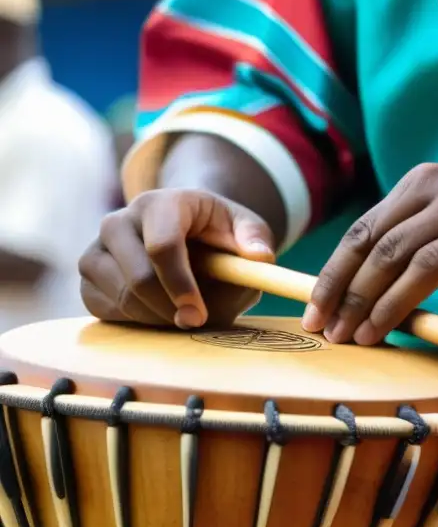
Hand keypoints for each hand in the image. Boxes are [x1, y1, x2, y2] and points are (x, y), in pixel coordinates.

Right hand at [79, 189, 275, 328]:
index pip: (162, 245)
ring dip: (156, 317)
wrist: (184, 231)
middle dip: (170, 308)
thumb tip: (260, 257)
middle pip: (137, 276)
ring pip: (121, 297)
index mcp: (162, 203)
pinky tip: (159, 313)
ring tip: (184, 314)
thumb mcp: (244, 228)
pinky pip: (104, 309)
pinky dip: (136, 321)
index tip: (199, 314)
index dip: (180, 284)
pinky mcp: (88, 275)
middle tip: (197, 323)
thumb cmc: (218, 231)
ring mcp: (97, 247)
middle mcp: (120, 220)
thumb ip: (256, 240)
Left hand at [302, 162, 437, 343]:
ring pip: (426, 267)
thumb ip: (405, 230)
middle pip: (388, 251)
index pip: (365, 232)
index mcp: (424, 184)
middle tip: (338, 335)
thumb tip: (349, 284)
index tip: (315, 312)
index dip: (335, 275)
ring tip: (372, 339)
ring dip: (392, 308)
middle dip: (354, 298)